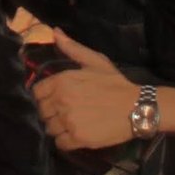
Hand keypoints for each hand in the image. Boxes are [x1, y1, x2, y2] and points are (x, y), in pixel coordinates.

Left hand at [31, 32, 143, 151]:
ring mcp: (69, 121)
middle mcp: (61, 101)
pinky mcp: (79, 139)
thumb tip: (54, 31)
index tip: (55, 99)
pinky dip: (65, 141)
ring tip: (71, 124)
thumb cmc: (115, 83)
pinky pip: (60, 143)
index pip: (37, 93)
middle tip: (65, 113)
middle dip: (51, 112)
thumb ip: (72, 48)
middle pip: (42, 112)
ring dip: (57, 127)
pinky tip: (75, 135)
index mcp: (62, 81)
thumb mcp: (94, 61)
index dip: (44, 96)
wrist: (137, 107)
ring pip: (49, 128)